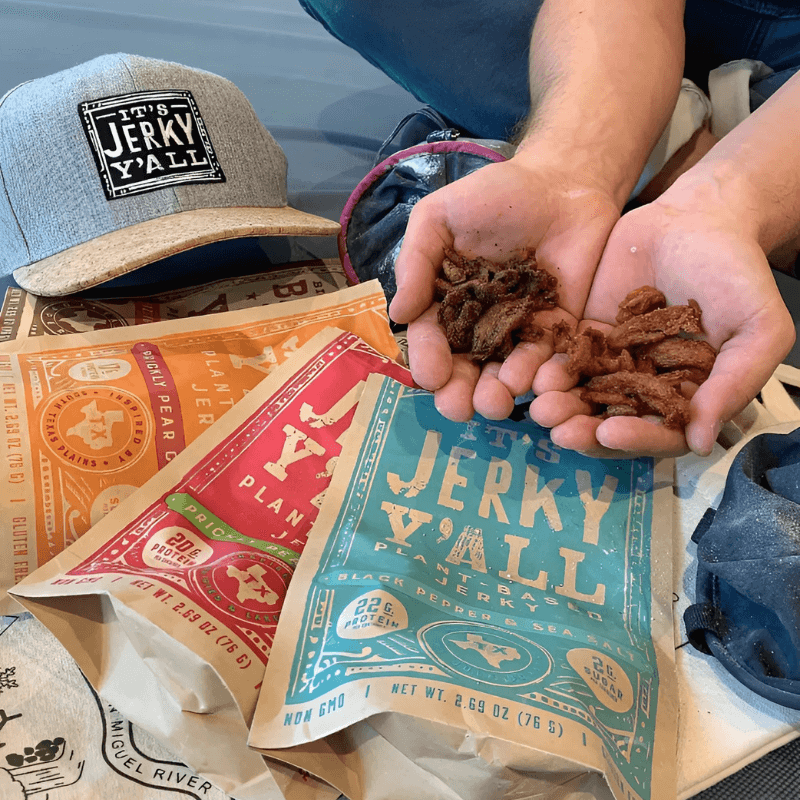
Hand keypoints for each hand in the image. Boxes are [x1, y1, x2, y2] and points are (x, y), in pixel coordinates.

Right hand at [388, 154, 618, 420]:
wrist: (562, 182)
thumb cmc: (494, 196)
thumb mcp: (440, 218)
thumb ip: (416, 262)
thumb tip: (398, 315)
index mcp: (444, 302)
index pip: (431, 339)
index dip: (429, 360)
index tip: (432, 377)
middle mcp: (477, 325)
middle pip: (465, 368)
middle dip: (460, 393)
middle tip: (461, 410)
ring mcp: (518, 330)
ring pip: (503, 373)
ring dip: (498, 393)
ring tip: (498, 404)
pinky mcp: (557, 330)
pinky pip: (548, 360)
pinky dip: (541, 376)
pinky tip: (535, 384)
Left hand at [529, 195, 795, 457]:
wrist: (696, 218)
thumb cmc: (736, 271)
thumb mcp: (758, 326)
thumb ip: (735, 382)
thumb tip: (700, 443)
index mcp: (688, 395)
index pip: (660, 432)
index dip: (636, 437)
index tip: (610, 432)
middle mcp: (647, 386)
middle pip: (613, 421)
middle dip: (585, 429)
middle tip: (560, 430)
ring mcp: (613, 362)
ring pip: (582, 395)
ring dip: (561, 406)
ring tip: (541, 405)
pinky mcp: (586, 335)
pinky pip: (563, 358)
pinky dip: (547, 369)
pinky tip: (532, 373)